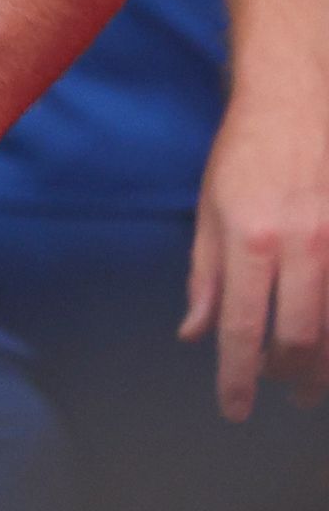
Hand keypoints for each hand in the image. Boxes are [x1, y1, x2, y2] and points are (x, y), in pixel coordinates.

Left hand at [184, 71, 328, 420]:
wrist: (298, 101)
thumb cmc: (245, 155)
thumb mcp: (209, 211)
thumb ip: (205, 277)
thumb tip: (194, 334)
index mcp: (251, 240)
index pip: (243, 328)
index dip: (238, 377)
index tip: (235, 409)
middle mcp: (304, 246)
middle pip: (300, 337)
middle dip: (289, 376)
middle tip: (283, 392)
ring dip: (325, 362)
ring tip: (312, 382)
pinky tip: (327, 342)